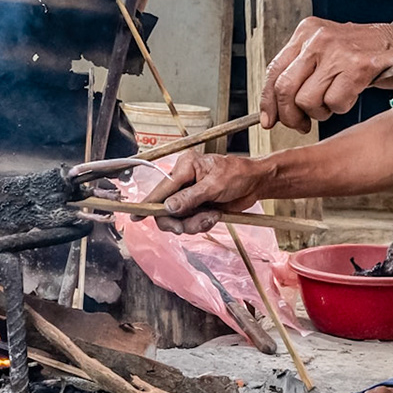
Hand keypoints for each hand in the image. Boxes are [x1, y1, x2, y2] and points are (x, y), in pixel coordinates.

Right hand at [142, 153, 272, 234]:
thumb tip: (168, 207)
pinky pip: (190, 223)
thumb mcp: (215, 185)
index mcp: (184, 167)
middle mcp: (182, 181)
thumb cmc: (238, 175)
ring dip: (194, 223)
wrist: (256, 184)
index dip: (148, 203)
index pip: (161, 188)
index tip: (136, 216)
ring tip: (212, 215)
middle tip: (190, 226)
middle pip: (165, 209)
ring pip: (178, 219)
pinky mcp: (196, 208)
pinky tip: (215, 215)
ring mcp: (189, 196)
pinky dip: (201, 224)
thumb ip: (191, 197)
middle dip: (178, 221)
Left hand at [260, 17, 392, 131]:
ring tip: (332, 103)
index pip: (273, 70)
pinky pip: (335, 103)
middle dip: (289, 115)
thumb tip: (273, 110)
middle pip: (285, 88)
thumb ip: (300, 72)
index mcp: (306, 31)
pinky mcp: (358, 66)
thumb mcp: (326, 51)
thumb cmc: (363, 53)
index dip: (268, 101)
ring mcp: (338, 51)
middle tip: (300, 124)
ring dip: (319, 112)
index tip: (268, 120)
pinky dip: (341, 108)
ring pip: (307, 99)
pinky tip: (350, 96)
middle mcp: (318, 38)